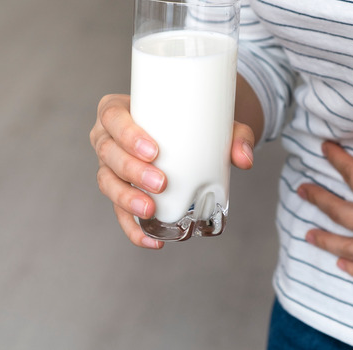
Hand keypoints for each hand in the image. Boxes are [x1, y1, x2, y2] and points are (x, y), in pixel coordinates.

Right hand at [89, 94, 255, 248]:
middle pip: (108, 153)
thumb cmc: (192, 122)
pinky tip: (151, 240)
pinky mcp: (119, 192)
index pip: (112, 117)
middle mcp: (108, 138)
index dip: (127, 134)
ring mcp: (111, 167)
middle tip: (161, 183)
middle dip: (131, 171)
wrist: (191, 135)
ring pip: (108, 183)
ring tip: (151, 210)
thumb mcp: (213, 122)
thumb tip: (245, 159)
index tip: (153, 150)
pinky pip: (118, 211)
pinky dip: (133, 228)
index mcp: (119, 112)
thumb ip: (235, 136)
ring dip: (127, 199)